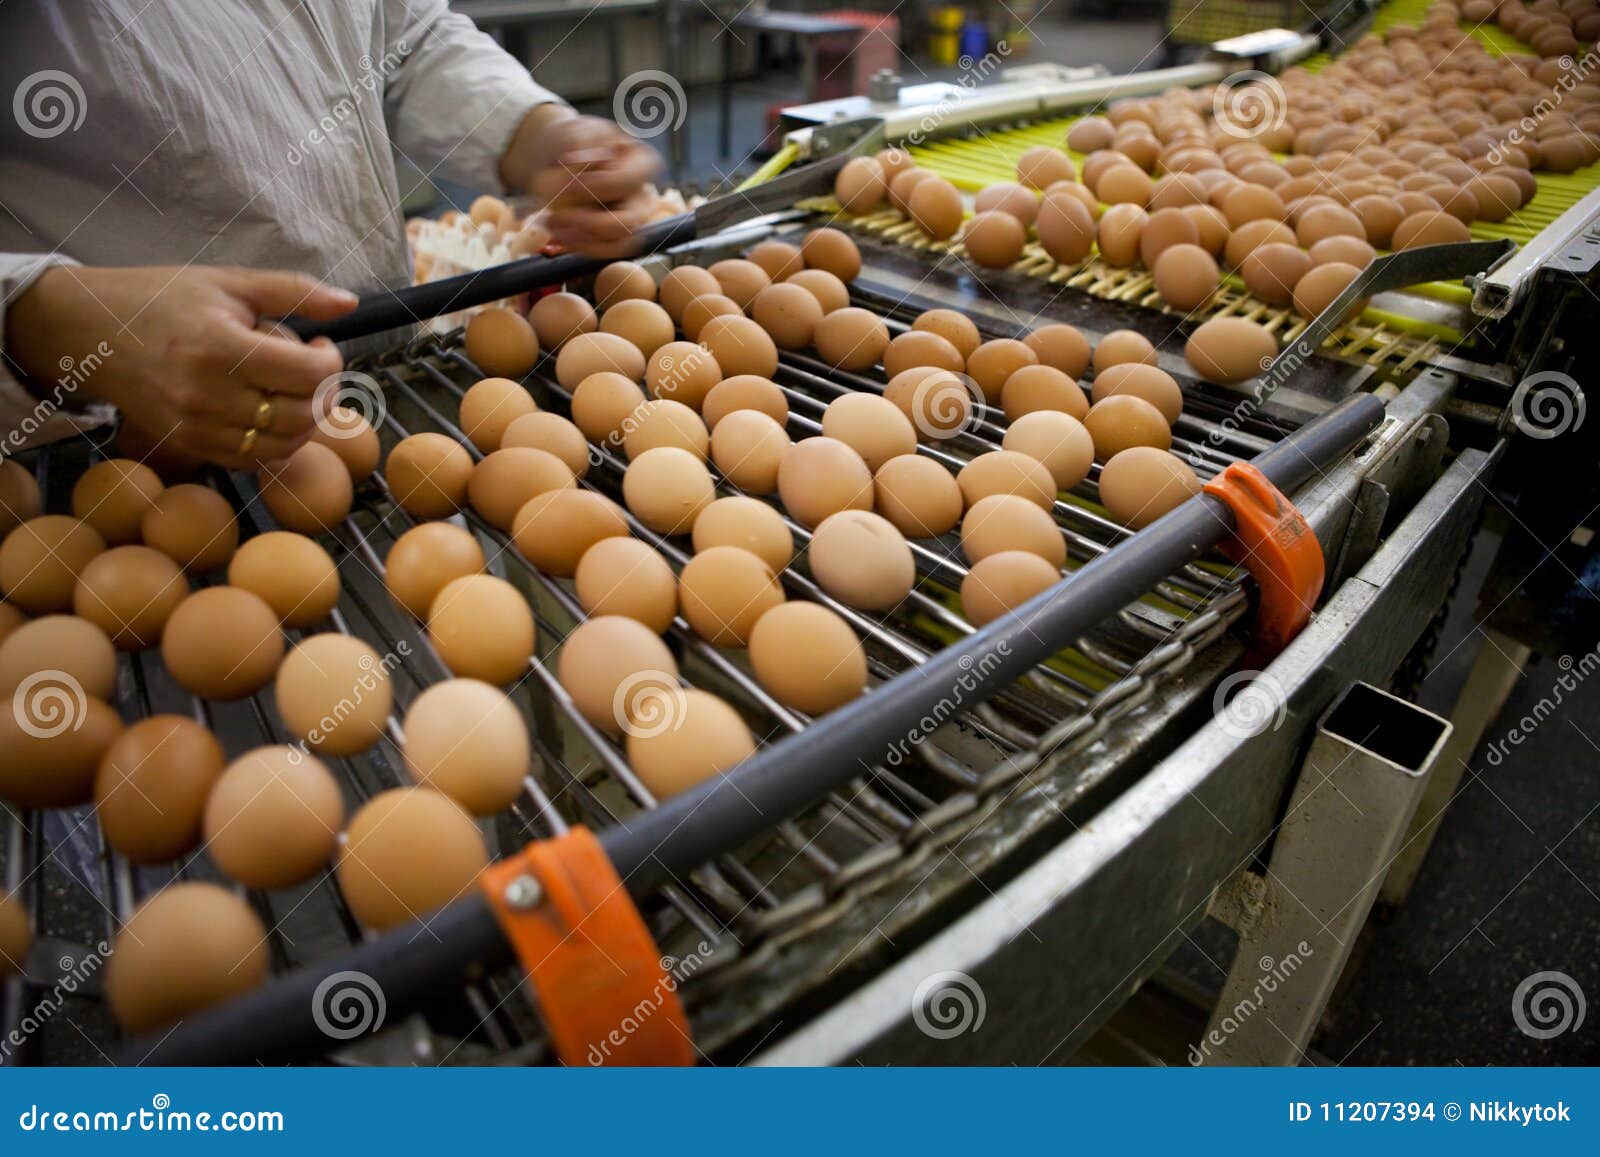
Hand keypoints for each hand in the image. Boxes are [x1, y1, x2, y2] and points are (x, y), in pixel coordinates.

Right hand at [6, 265, 356, 468]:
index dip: (331, 360)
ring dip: (305, 421)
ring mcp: (196, 426)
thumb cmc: (163, 299)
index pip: (308, 374)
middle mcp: (208, 394)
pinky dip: (275, 441)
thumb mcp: (229, 282)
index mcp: (221, 347)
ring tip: (294, 391)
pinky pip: (252, 459)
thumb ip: (294, 290)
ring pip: (283, 445)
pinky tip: (269, 411)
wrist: (91, 329)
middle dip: (324, 393)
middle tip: (314, 371)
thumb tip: (349, 303)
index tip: (322, 345)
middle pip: (302, 414)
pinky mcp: (188, 444)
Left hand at [504, 105, 662, 257]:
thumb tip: (576, 163)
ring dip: (583, 242)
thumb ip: (577, 144)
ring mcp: (631, 220)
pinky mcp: (613, 237)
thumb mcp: (574, 131)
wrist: (558, 157)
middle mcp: (644, 196)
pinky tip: (556, 236)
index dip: (597, 186)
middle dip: (589, 224)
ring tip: (553, 229)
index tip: (567, 184)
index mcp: (642, 163)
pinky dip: (578, 247)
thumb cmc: (572, 140)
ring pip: (618, 245)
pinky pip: (602, 252)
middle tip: (556, 218)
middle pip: (628, 222)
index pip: (626, 182)